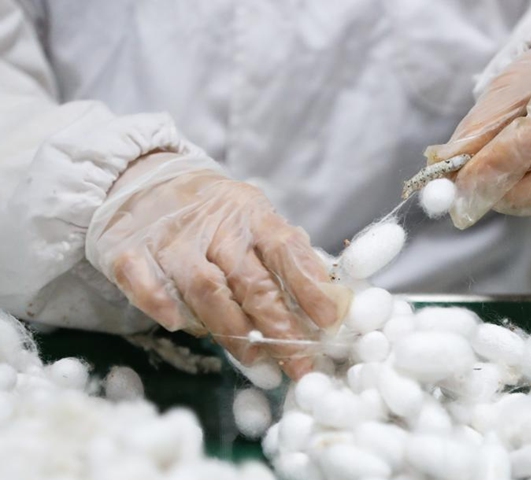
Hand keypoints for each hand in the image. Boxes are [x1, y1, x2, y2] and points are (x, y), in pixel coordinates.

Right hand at [86, 152, 351, 378]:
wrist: (142, 179)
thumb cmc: (212, 212)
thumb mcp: (252, 219)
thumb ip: (284, 255)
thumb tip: (327, 300)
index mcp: (251, 214)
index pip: (286, 250)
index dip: (309, 286)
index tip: (329, 320)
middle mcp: (214, 225)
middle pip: (251, 280)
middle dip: (279, 326)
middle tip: (300, 363)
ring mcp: (171, 240)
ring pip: (206, 288)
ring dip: (232, 329)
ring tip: (256, 361)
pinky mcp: (130, 252)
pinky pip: (146, 283)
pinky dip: (162, 304)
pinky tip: (180, 325)